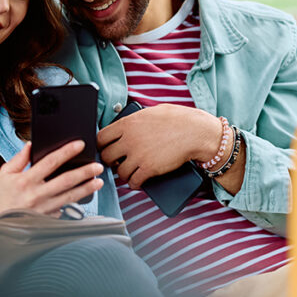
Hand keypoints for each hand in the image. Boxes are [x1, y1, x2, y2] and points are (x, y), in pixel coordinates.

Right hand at [0, 142, 103, 229]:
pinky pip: (66, 208)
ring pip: (70, 197)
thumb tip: (31, 144)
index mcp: (26, 180)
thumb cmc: (5, 194)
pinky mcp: (49, 218)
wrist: (0, 222)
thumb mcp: (6, 173)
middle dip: (84, 172)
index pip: (50, 162)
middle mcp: (37, 194)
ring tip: (99, 181)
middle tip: (98, 166)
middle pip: (66, 181)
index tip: (80, 144)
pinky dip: (78, 201)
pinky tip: (87, 194)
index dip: (66, 152)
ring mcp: (44, 208)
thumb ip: (19, 158)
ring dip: (87, 188)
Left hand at [97, 104, 220, 188]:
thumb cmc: (177, 119)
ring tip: (127, 172)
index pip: (101, 137)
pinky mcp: (149, 169)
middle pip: (106, 156)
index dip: (101, 145)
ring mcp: (138, 155)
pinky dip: (134, 183)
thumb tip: (126, 124)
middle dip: (110, 161)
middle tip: (116, 162)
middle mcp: (129, 140)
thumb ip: (135, 120)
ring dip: (123, 173)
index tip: (104, 149)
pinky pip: (133, 181)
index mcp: (127, 124)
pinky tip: (136, 182)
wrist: (195, 132)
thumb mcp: (151, 112)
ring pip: (119, 172)